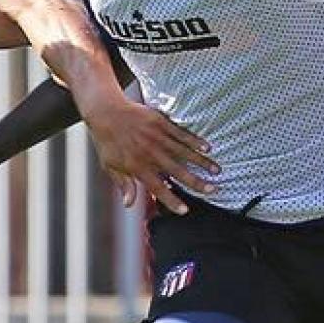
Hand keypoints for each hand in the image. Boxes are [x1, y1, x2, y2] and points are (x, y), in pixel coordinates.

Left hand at [82, 97, 218, 213]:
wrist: (106, 112)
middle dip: (196, 182)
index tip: (185, 210)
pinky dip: (194, 141)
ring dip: (201, 162)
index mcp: (137, 166)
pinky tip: (207, 147)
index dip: (171, 200)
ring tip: (217, 171)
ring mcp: (157, 137)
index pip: (157, 187)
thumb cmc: (108, 142)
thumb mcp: (110, 166)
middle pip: (177, 171)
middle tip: (212, 190)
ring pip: (184, 152)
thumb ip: (124, 185)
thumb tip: (129, 205)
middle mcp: (150, 153)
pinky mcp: (161, 123)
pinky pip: (181, 133)